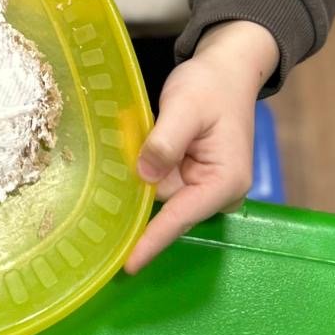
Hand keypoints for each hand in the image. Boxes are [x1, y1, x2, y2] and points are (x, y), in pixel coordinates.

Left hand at [124, 21, 280, 274]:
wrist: (228, 69)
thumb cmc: (211, 84)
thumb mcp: (186, 106)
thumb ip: (165, 141)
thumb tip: (144, 177)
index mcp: (225, 182)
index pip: (180, 217)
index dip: (151, 240)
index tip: (128, 266)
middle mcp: (218, 193)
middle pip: (167, 207)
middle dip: (137, 197)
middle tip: (106, 185)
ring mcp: (206, 187)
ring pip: (160, 194)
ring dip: (140, 178)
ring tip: (124, 154)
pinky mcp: (194, 178)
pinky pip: (161, 183)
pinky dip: (146, 170)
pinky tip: (133, 154)